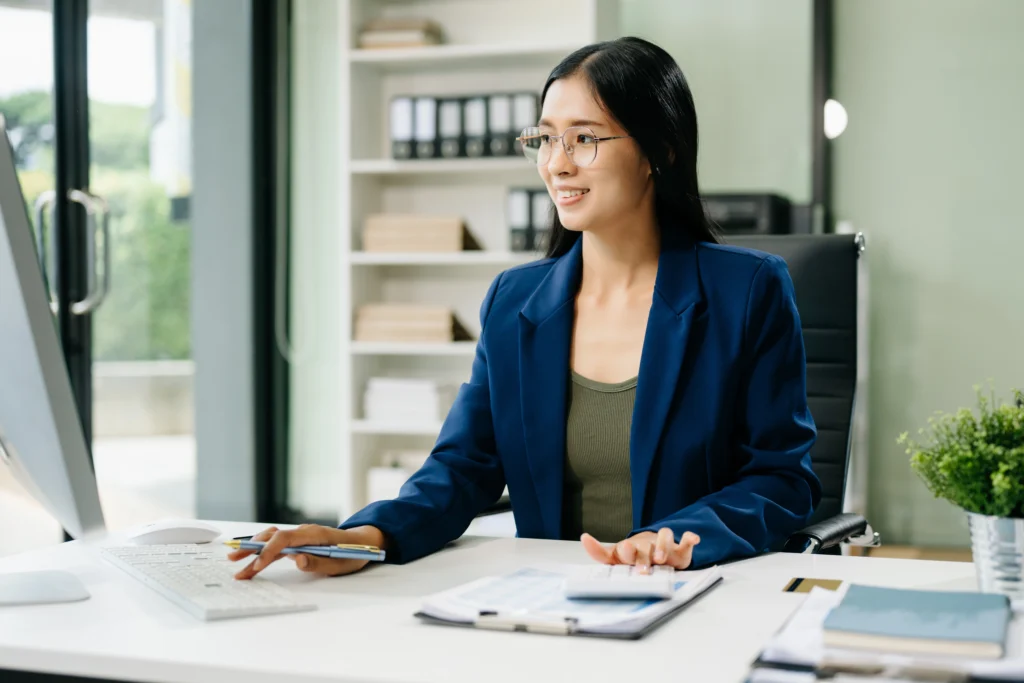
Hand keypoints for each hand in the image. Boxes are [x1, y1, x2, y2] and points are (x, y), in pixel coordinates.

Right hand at [228, 524, 385, 579]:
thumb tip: (297, 561)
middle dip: (252, 548)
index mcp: (314, 534)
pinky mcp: (300, 542)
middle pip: (272, 536)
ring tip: (235, 560)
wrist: (364, 542)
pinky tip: (252, 560)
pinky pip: (278, 544)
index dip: (268, 552)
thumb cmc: (354, 552)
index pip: (284, 539)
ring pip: (272, 539)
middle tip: (233, 560)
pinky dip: (264, 552)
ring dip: (254, 549)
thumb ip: (318, 563)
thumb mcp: (340, 563)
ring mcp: (301, 535)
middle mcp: (304, 531)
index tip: (256, 566)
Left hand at [581, 528, 699, 572]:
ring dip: (663, 546)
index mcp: (629, 550)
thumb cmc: (635, 558)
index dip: (624, 550)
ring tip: (661, 559)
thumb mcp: (616, 559)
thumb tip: (584, 537)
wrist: (656, 552)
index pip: (623, 548)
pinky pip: (685, 540)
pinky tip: (693, 539)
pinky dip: (690, 538)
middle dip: (641, 555)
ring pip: (664, 537)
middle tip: (641, 569)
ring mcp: (663, 546)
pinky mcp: (679, 549)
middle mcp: (646, 546)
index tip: (624, 551)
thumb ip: (599, 552)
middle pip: (644, 545)